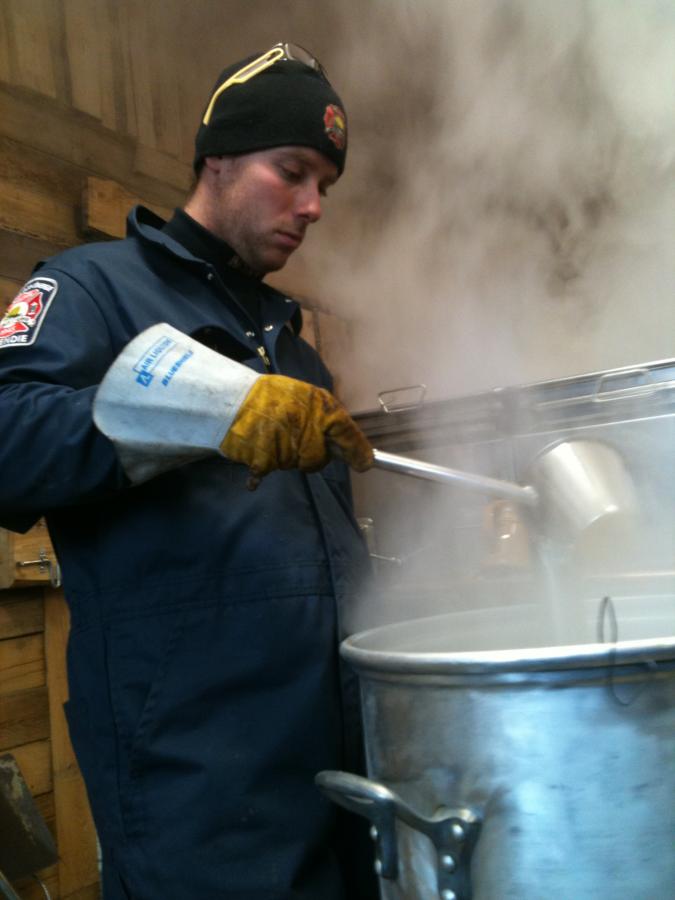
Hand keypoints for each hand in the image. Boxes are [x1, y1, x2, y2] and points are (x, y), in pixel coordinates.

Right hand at [220, 374, 372, 482]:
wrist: (230, 400)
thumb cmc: (268, 397)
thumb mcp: (303, 396)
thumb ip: (326, 417)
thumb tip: (355, 448)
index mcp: (318, 404)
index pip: (345, 429)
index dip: (357, 450)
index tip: (365, 464)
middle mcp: (305, 424)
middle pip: (318, 458)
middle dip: (311, 455)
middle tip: (292, 439)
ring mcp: (285, 443)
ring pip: (295, 464)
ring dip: (285, 456)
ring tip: (269, 436)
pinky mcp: (265, 458)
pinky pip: (270, 469)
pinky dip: (261, 472)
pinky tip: (255, 470)